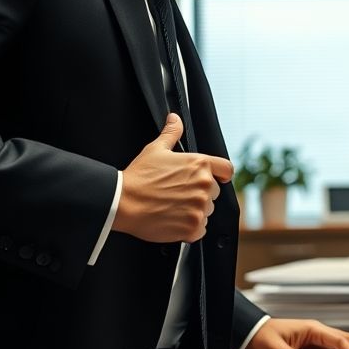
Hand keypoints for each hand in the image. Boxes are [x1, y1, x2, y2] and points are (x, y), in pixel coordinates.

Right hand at [113, 113, 232, 242]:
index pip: (226, 170)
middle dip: (199, 194)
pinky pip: (200, 229)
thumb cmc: (139, 176)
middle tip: (177, 194)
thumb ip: (171, 133)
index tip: (214, 179)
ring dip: (194, 211)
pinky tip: (173, 220)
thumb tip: (175, 118)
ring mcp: (200, 207)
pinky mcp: (194, 227)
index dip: (220, 175)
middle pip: (214, 193)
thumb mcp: (156, 149)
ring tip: (172, 207)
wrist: (122, 202)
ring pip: (206, 211)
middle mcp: (204, 186)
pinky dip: (189, 228)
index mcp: (200, 165)